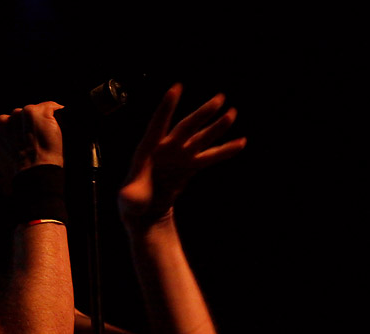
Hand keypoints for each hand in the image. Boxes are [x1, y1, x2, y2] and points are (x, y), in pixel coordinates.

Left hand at [0, 102, 63, 185]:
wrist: (37, 177)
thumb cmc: (51, 157)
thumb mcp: (60, 132)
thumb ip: (53, 119)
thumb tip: (52, 114)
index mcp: (34, 110)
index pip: (42, 108)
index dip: (46, 119)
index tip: (48, 129)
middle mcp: (17, 113)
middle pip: (24, 114)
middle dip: (28, 125)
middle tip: (34, 140)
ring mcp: (2, 124)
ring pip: (8, 121)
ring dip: (13, 129)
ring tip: (21, 145)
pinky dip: (1, 138)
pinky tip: (10, 148)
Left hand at [118, 84, 246, 229]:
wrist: (145, 210)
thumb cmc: (132, 202)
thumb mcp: (128, 200)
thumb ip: (131, 196)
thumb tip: (128, 197)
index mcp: (146, 151)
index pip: (157, 125)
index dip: (166, 108)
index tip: (176, 88)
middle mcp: (164, 149)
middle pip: (185, 128)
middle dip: (202, 114)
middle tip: (219, 98)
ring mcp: (178, 156)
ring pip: (200, 138)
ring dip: (216, 127)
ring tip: (232, 112)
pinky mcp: (189, 167)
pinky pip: (210, 157)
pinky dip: (225, 151)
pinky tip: (241, 142)